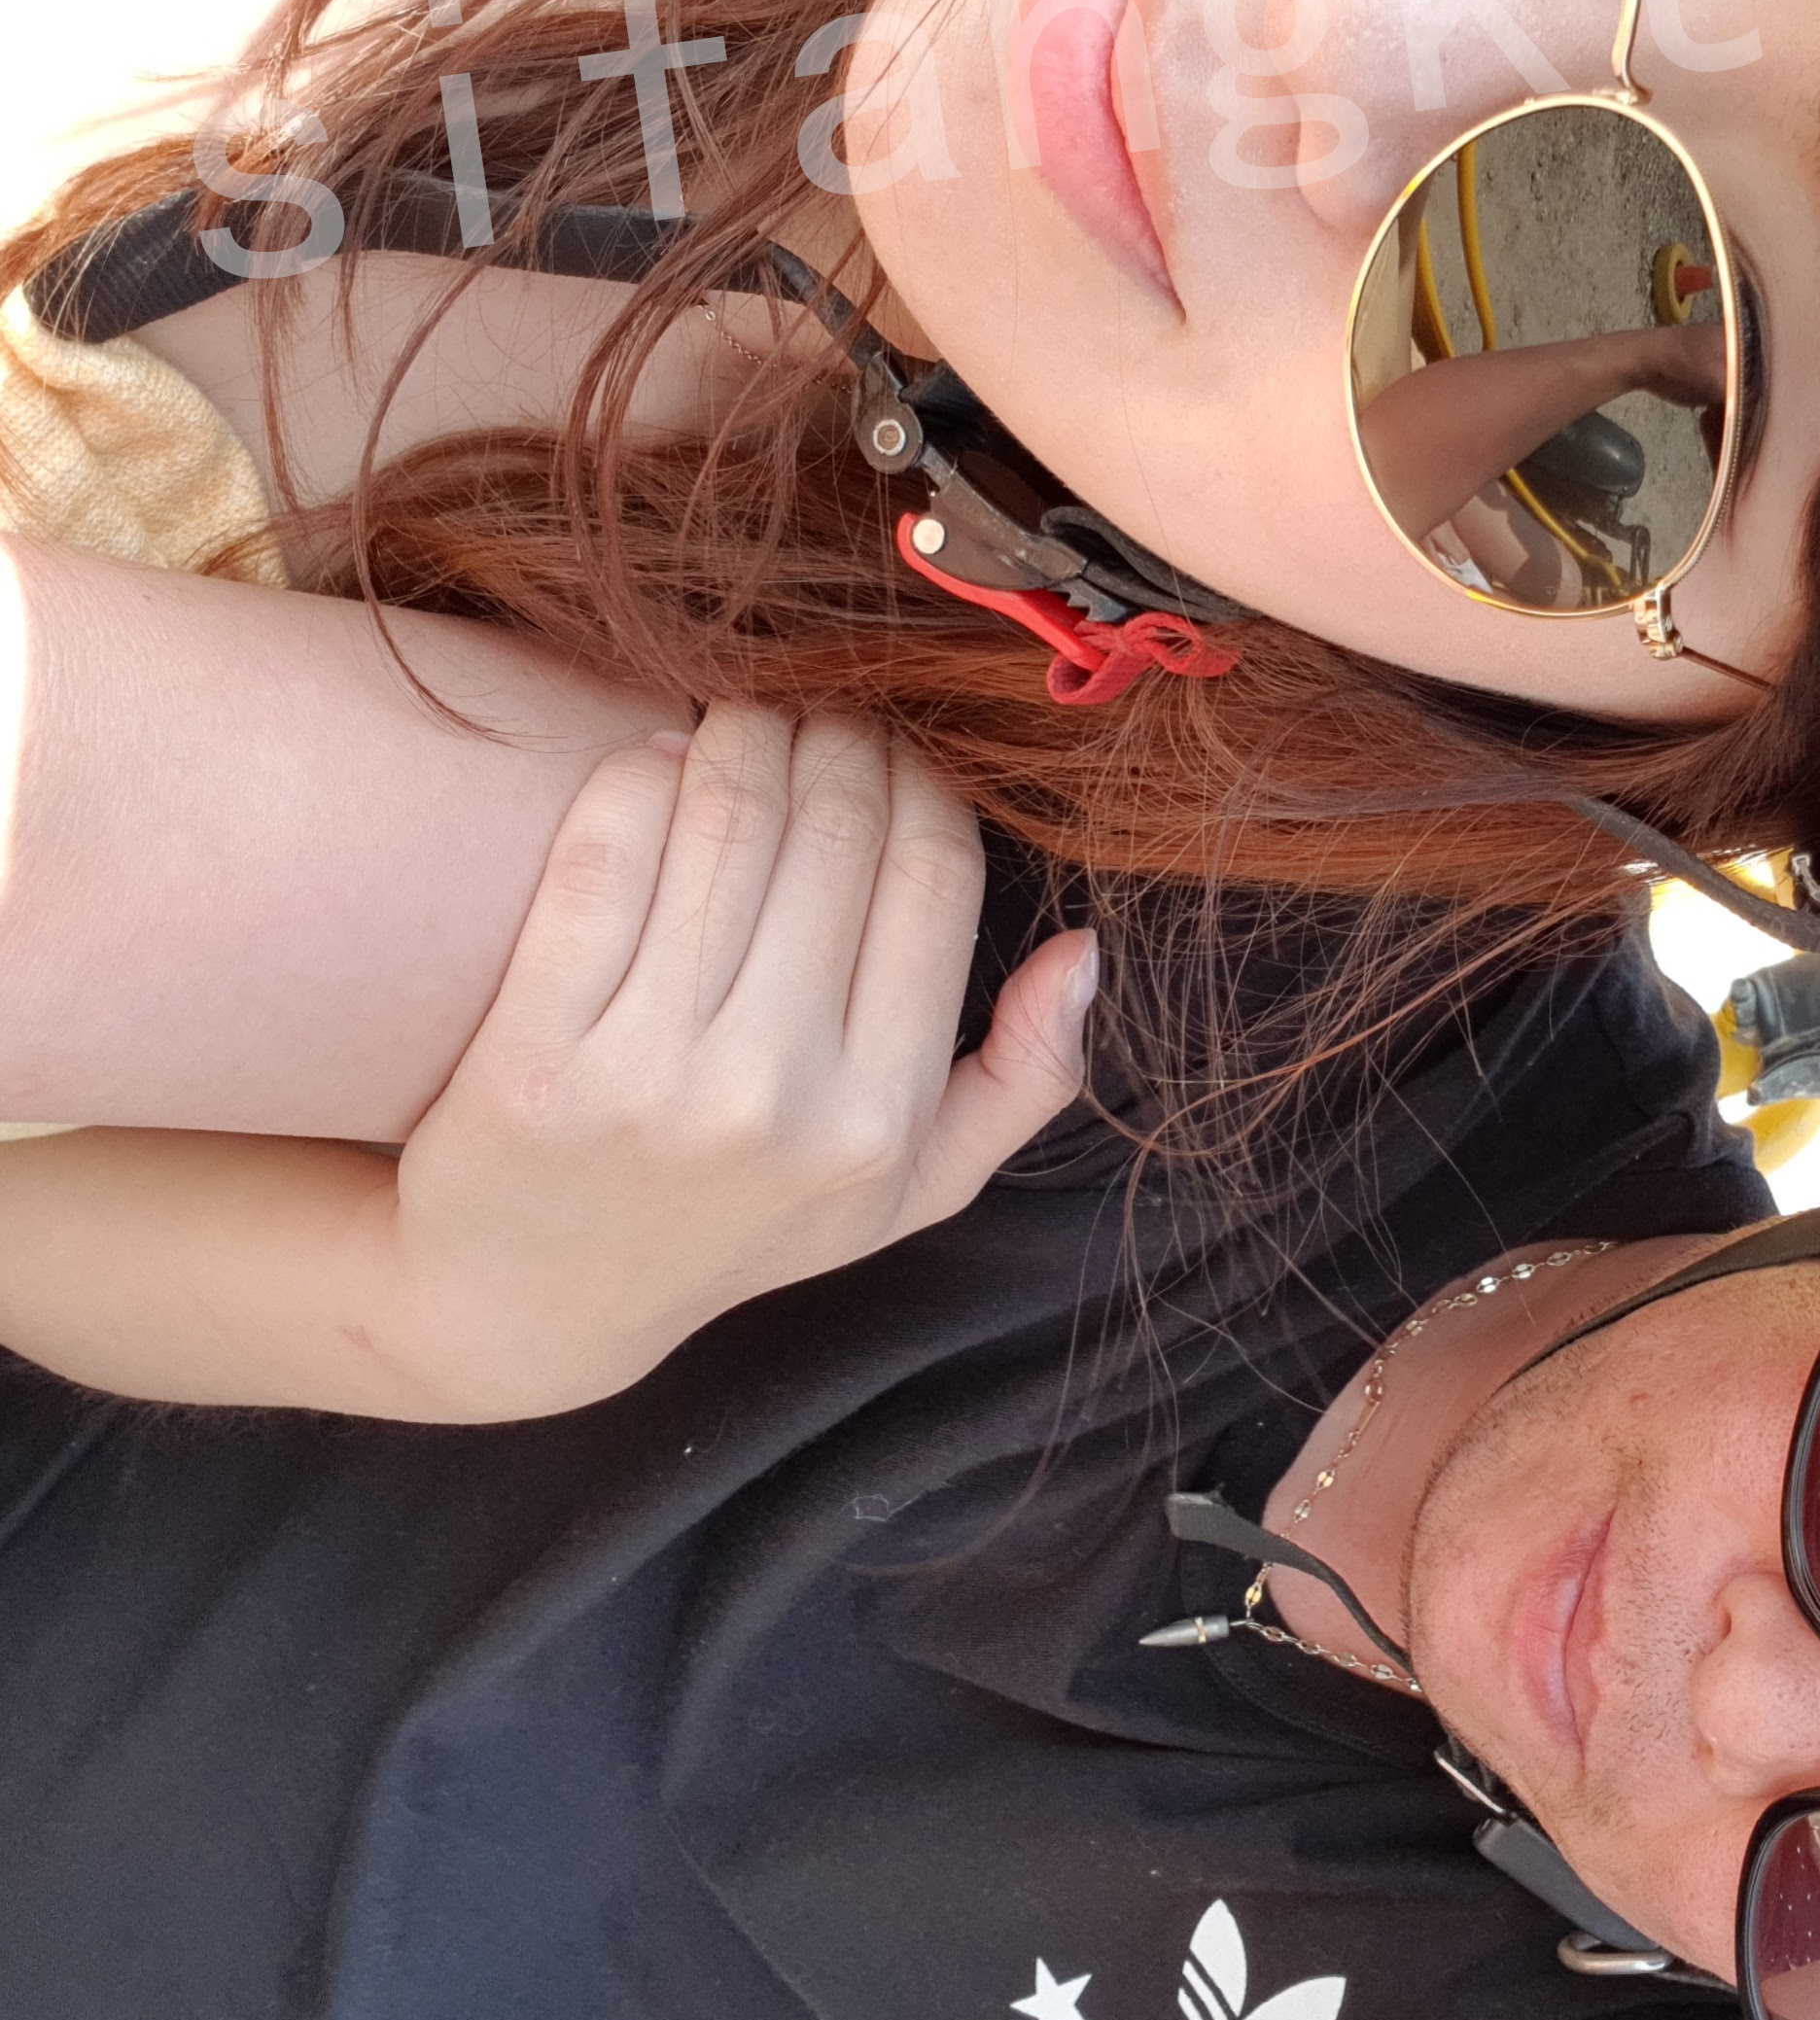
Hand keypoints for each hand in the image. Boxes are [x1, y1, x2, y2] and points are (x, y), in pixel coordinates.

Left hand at [367, 705, 1092, 1418]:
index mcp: (880, 1118)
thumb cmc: (743, 1219)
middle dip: (836, 739)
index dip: (923, 781)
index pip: (934, 876)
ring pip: (727, 821)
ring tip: (747, 724)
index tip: (896, 755)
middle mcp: (775, 1096)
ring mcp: (649, 1076)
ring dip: (745, 733)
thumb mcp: (915, 1188)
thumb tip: (1085, 949)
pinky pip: (603, 858)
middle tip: (819, 719)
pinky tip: (658, 757)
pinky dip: (636, 774)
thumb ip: (1024, 1078)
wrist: (536, 1300)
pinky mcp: (533, 1052)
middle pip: (837, 832)